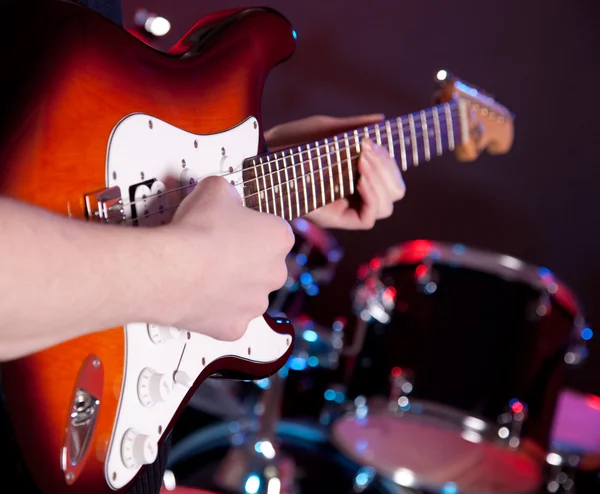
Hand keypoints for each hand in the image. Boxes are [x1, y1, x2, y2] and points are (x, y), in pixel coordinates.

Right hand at [162, 176, 294, 340]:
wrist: (173, 269)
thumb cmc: (197, 231)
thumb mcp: (215, 189)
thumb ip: (228, 193)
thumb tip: (223, 195)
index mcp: (279, 238)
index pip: (273, 230)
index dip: (251, 227)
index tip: (234, 227)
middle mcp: (275, 273)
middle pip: (264, 265)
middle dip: (245, 259)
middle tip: (216, 250)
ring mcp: (256, 303)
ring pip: (247, 293)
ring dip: (231, 285)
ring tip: (204, 272)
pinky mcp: (235, 327)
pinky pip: (228, 318)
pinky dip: (215, 310)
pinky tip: (199, 296)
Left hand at [265, 114, 405, 229]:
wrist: (262, 157)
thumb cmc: (288, 144)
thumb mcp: (323, 130)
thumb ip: (353, 128)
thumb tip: (381, 120)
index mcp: (356, 174)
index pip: (391, 177)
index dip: (390, 164)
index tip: (373, 143)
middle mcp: (354, 194)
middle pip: (394, 194)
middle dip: (389, 171)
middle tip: (370, 151)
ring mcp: (345, 207)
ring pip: (385, 207)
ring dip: (382, 181)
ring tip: (364, 161)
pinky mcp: (334, 219)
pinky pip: (367, 219)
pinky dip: (372, 198)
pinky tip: (361, 180)